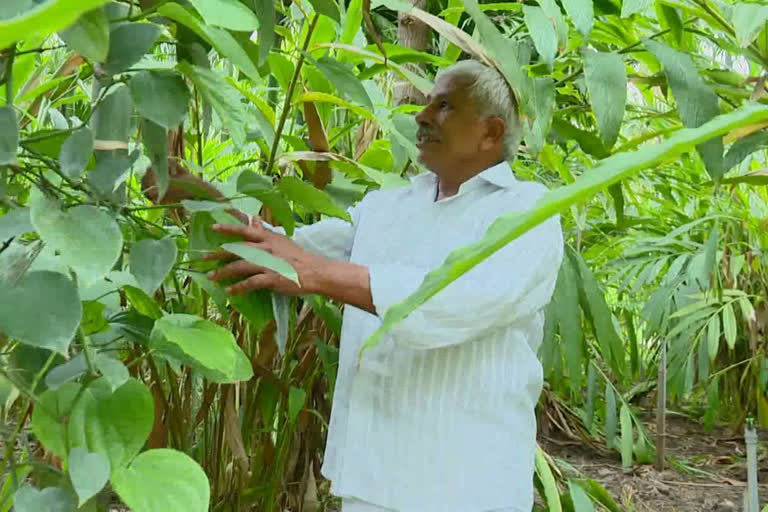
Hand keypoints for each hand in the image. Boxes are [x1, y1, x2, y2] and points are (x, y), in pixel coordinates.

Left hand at [206, 217, 322, 296]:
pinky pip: (250, 283)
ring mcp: (268, 264)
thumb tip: (254, 218)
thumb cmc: (298, 257)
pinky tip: (229, 291)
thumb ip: (264, 231)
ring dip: (223, 272)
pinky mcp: (271, 278)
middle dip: (218, 254)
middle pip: (237, 249)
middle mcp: (266, 248)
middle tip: (203, 258)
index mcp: (268, 238)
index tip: (213, 228)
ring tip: (211, 277)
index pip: (245, 230)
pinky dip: (238, 287)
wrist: (314, 271)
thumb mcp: (281, 240)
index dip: (228, 228)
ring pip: (240, 266)